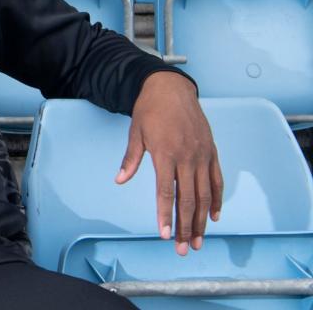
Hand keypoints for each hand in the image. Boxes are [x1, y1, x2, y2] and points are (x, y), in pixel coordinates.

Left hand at [115, 71, 222, 255]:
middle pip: (188, 199)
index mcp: (166, 153)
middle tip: (183, 249)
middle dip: (185, 226)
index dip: (165, 214)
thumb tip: (120, 180)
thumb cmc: (150, 110)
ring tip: (198, 240)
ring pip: (205, 194)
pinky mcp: (211, 152)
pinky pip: (217, 180)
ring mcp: (202, 155)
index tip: (163, 234)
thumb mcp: (135, 133)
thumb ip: (131, 159)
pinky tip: (214, 216)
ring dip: (202, 220)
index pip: (166, 192)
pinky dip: (217, 199)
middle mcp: (187, 157)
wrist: (171, 88)